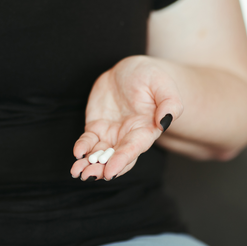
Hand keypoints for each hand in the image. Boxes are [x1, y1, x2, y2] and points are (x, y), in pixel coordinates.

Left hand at [70, 56, 183, 180]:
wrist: (130, 69)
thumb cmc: (150, 76)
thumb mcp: (163, 84)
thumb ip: (170, 103)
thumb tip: (165, 121)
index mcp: (145, 130)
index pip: (133, 149)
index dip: (121, 161)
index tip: (110, 172)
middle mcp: (128, 137)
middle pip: (114, 158)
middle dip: (101, 169)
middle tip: (88, 176)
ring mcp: (111, 134)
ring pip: (99, 154)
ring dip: (88, 164)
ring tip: (76, 172)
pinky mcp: (97, 127)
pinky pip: (87, 141)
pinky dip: (82, 147)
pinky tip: (77, 153)